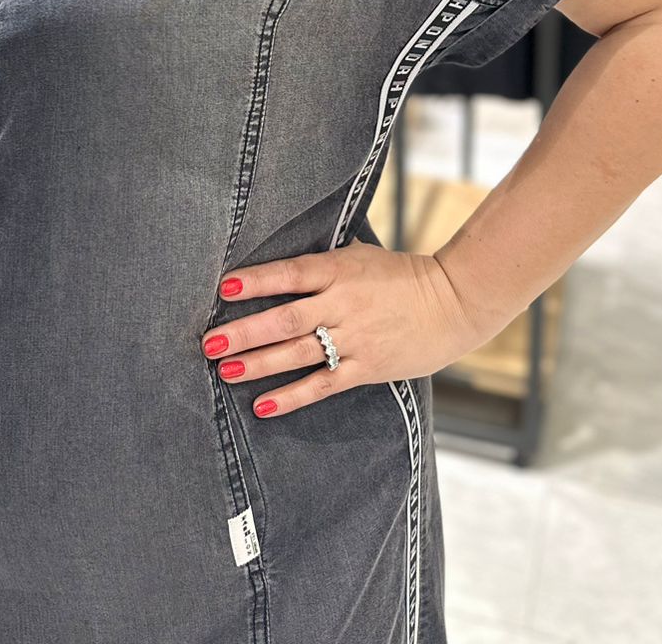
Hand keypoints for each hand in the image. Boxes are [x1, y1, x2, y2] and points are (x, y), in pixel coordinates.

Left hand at [200, 241, 491, 416]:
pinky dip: (292, 396)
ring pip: (298, 353)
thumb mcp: (360, 256)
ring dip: (258, 363)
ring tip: (225, 370)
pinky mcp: (366, 368)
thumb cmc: (401, 275)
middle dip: (244, 331)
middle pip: (284, 318)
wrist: (452, 302)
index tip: (224, 286)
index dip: (257, 280)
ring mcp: (354, 338)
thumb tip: (280, 268)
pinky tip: (262, 405)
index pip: (290, 274)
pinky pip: (322, 384)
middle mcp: (342, 304)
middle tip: (209, 342)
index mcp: (339, 270)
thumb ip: (323, 264)